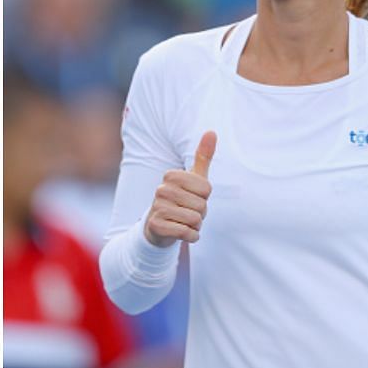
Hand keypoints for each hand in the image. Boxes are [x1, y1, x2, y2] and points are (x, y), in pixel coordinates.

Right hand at [144, 131, 215, 247]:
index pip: (206, 189)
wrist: (158, 227)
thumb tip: (211, 131)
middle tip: (188, 212)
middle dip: (200, 214)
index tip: (193, 198)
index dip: (204, 198)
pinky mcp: (156, 226)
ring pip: (195, 220)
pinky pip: (186, 233)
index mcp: (171, 176)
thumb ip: (202, 156)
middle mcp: (161, 190)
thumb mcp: (193, 178)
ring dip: (195, 226)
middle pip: (201, 206)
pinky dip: (191, 236)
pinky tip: (181, 232)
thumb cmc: (181, 199)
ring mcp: (157, 208)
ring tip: (184, 222)